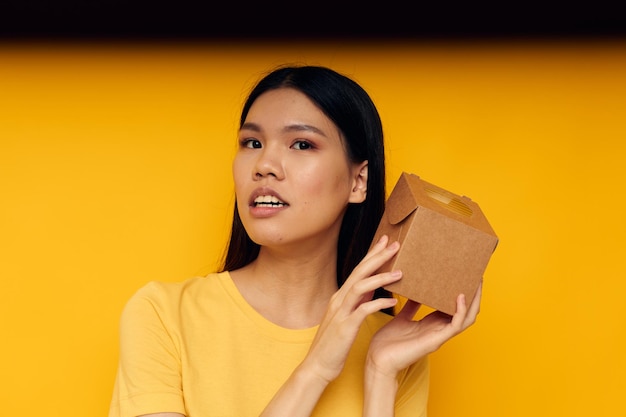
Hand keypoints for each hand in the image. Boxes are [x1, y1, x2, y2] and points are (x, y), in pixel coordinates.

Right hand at [301, 235, 402, 383]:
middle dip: (377, 257)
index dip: (371, 255)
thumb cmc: (333, 344)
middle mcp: (339, 300)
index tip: (385, 242)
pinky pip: (363, 310)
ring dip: (380, 277)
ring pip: (360, 287)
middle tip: (395, 244)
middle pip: (359, 272)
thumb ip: (357, 302)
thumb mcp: (346, 318)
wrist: (317, 366)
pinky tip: (392, 301)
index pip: (358, 271)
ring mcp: (341, 313)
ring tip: (399, 272)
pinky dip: (378, 303)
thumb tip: (372, 289)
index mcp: (340, 297)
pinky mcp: (345, 327)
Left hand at [366, 280, 481, 377]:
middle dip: (475, 295)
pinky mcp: (435, 340)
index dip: (463, 293)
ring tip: (477, 284)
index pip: (454, 308)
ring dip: (474, 301)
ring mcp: (439, 335)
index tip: (465, 276)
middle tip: (477, 277)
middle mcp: (439, 330)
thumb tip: (414, 291)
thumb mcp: (402, 318)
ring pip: (467, 319)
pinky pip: (455, 325)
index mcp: (433, 324)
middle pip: (466, 312)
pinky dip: (461, 310)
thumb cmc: (387, 342)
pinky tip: (460, 296)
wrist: (378, 360)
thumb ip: (410, 307)